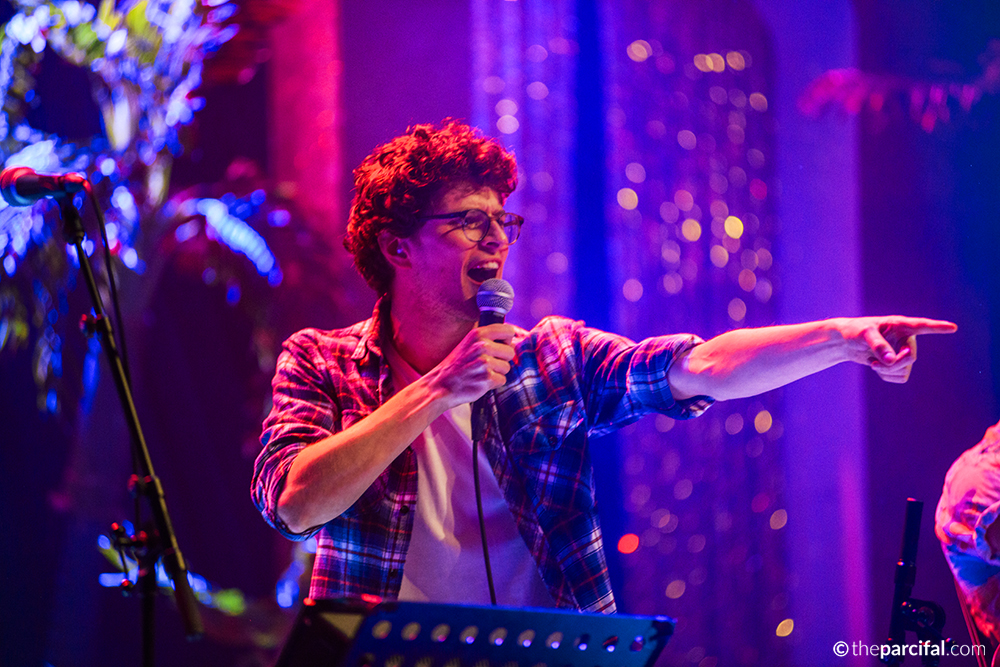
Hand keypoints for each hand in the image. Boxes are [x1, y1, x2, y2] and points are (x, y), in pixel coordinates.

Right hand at [426, 323, 515, 406]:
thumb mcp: (469, 343)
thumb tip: (512, 338)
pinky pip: (502, 380)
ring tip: (480, 373)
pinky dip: (493, 383)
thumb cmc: (457, 364)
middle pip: (510, 351)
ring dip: (497, 372)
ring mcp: (484, 362)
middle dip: (501, 360)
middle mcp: (482, 345)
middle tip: (486, 364)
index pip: (509, 330)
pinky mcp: (487, 378)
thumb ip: (488, 338)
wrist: (441, 384)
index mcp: (478, 333)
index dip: (506, 341)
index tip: (498, 347)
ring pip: (507, 367)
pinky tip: (480, 381)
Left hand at [836, 316, 956, 382]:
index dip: (937, 327)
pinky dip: (887, 376)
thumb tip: (891, 361)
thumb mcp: (863, 334)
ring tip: (873, 363)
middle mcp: (906, 338)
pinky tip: (877, 366)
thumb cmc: (855, 331)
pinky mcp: (900, 363)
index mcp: (900, 325)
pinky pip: (900, 377)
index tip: (952, 327)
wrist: (847, 342)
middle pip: (910, 358)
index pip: (921, 326)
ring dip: (887, 371)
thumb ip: (877, 345)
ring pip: (905, 370)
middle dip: (893, 365)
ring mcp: (904, 352)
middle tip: (874, 364)